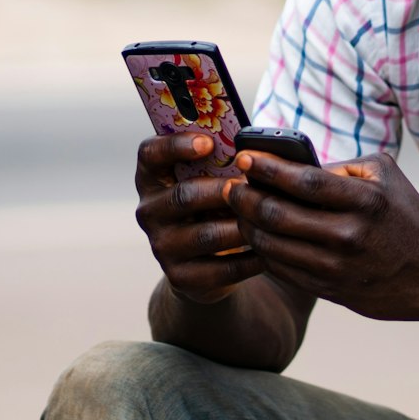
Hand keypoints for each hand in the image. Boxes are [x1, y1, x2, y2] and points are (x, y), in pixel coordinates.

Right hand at [134, 133, 260, 303]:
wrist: (205, 264)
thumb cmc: (214, 206)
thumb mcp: (210, 180)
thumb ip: (221, 162)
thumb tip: (256, 149)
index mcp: (153, 178)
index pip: (150, 153)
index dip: (175, 146)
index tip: (208, 143)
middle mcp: (149, 211)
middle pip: (183, 195)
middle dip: (222, 191)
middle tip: (250, 188)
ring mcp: (162, 246)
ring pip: (206, 235)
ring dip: (241, 227)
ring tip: (268, 221)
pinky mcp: (180, 277)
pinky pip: (220, 268)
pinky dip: (249, 260)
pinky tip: (269, 252)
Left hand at [226, 149, 418, 319]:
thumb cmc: (406, 217)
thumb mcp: (385, 176)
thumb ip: (341, 166)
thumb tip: (293, 164)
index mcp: (364, 200)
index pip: (302, 180)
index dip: (266, 168)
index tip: (243, 157)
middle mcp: (348, 235)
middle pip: (277, 213)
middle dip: (244, 197)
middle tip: (229, 186)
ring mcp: (336, 267)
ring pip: (272, 244)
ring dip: (246, 225)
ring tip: (237, 210)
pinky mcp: (329, 290)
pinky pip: (282, 269)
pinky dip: (262, 251)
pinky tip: (256, 236)